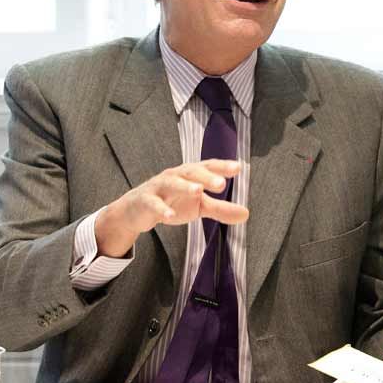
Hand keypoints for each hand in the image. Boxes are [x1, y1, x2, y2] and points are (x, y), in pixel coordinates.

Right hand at [95, 159, 247, 256]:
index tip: (238, 168)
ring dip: (185, 186)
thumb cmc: (172, 202)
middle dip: (207, 176)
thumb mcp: (199, 206)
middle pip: (192, 171)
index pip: (208, 167)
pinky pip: (153, 203)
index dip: (222, 166)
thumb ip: (221, 208)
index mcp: (191, 174)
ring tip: (198, 191)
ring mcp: (158, 187)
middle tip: (221, 184)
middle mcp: (175, 176)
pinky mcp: (144, 201)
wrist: (136, 211)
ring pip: (172, 182)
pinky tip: (170, 215)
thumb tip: (246, 214)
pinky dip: (161, 209)